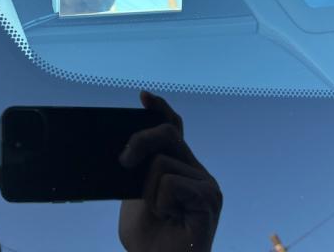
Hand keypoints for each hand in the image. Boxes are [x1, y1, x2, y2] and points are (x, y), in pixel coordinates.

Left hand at [118, 92, 221, 251]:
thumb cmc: (147, 239)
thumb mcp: (134, 197)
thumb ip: (138, 172)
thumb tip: (127, 150)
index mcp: (178, 168)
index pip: (173, 129)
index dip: (160, 109)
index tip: (144, 96)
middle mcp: (196, 171)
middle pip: (167, 134)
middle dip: (139, 141)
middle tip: (124, 161)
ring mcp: (206, 183)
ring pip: (161, 162)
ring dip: (148, 191)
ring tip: (160, 215)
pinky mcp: (210, 197)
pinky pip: (170, 182)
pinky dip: (160, 203)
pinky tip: (171, 219)